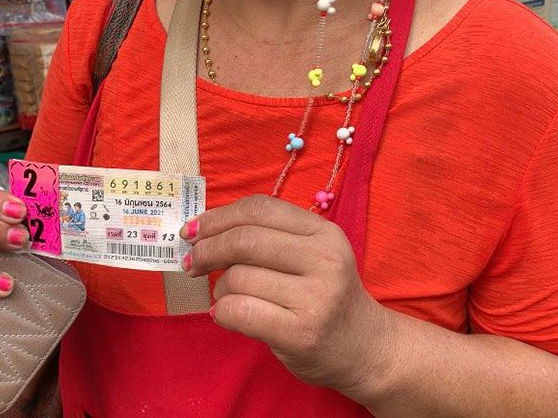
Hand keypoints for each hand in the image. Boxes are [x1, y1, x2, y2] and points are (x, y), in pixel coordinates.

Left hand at [180, 195, 394, 392]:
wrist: (365, 348)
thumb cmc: (323, 298)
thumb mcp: (310, 256)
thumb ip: (268, 238)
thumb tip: (201, 231)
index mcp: (323, 232)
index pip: (260, 209)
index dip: (218, 217)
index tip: (193, 230)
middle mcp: (325, 259)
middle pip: (245, 240)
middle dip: (207, 249)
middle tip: (191, 262)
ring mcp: (316, 297)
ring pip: (238, 278)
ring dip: (219, 288)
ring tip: (228, 298)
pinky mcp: (302, 333)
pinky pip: (240, 312)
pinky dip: (222, 312)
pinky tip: (226, 315)